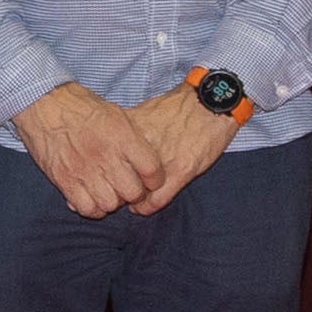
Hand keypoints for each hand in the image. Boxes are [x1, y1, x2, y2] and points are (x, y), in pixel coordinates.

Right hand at [15, 79, 158, 213]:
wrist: (42, 103)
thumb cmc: (79, 106)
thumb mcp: (114, 113)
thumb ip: (132, 138)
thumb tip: (145, 159)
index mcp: (122, 136)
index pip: (151, 170)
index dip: (155, 180)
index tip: (150, 180)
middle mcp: (105, 155)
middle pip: (132, 192)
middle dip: (134, 194)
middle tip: (127, 187)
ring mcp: (84, 170)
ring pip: (110, 204)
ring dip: (112, 201)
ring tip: (108, 192)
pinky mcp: (64, 180)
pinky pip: (86, 208)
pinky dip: (91, 208)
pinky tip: (91, 197)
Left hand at [113, 89, 236, 212]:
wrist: (210, 104)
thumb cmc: (178, 106)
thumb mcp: (144, 112)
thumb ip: (125, 131)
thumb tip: (105, 142)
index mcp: (128, 131)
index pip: (104, 161)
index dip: (101, 172)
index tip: (102, 178)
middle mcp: (140, 146)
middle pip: (115, 177)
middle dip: (114, 186)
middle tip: (114, 191)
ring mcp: (160, 161)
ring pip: (134, 193)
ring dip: (131, 200)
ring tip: (130, 201)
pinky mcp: (180, 172)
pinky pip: (156, 200)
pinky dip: (148, 208)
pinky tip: (145, 207)